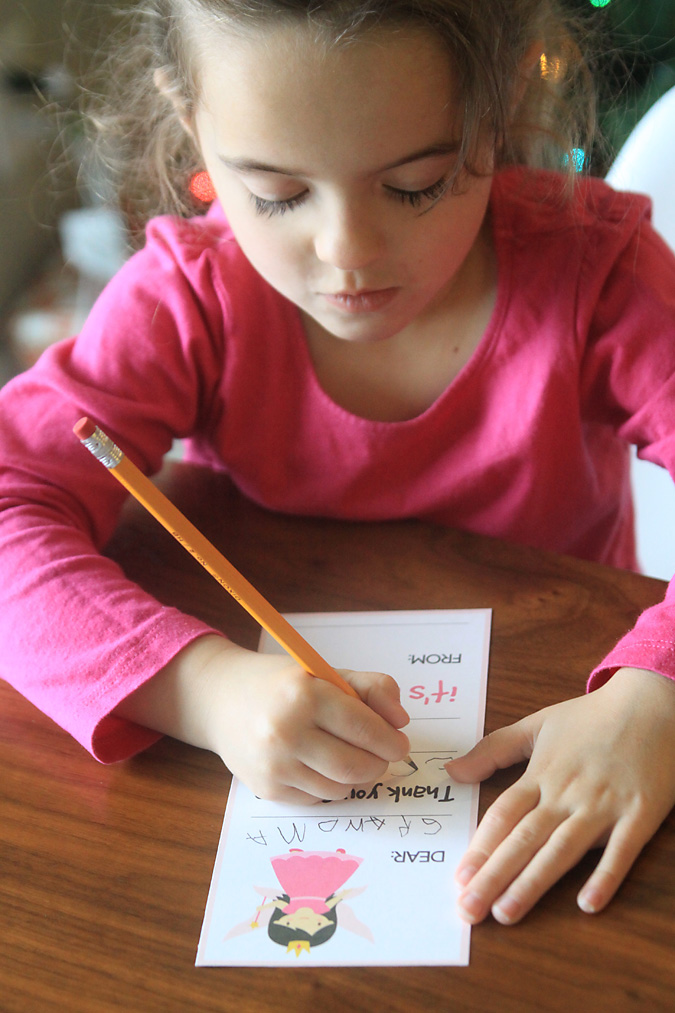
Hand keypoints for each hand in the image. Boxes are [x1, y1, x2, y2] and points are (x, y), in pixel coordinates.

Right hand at [117, 634, 409, 804]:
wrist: (221, 699)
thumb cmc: (281, 684)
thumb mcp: (326, 672)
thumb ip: (372, 688)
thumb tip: (401, 722)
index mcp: (305, 695)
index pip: (365, 728)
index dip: (391, 741)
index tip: (399, 742)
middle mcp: (286, 732)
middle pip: (356, 766)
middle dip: (379, 764)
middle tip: (382, 756)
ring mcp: (274, 765)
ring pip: (340, 788)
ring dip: (355, 777)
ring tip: (350, 757)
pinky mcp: (266, 789)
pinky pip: (317, 799)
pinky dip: (330, 786)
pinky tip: (320, 765)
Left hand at [445, 667, 674, 924]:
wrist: (650, 703)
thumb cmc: (591, 716)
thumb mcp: (536, 725)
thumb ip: (493, 749)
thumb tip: (453, 772)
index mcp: (542, 773)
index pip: (503, 815)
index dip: (480, 847)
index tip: (458, 879)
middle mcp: (567, 792)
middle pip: (524, 838)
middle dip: (494, 876)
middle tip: (469, 910)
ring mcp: (604, 805)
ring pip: (563, 849)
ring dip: (534, 883)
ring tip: (507, 912)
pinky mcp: (640, 814)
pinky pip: (622, 850)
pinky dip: (605, 876)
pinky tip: (588, 904)